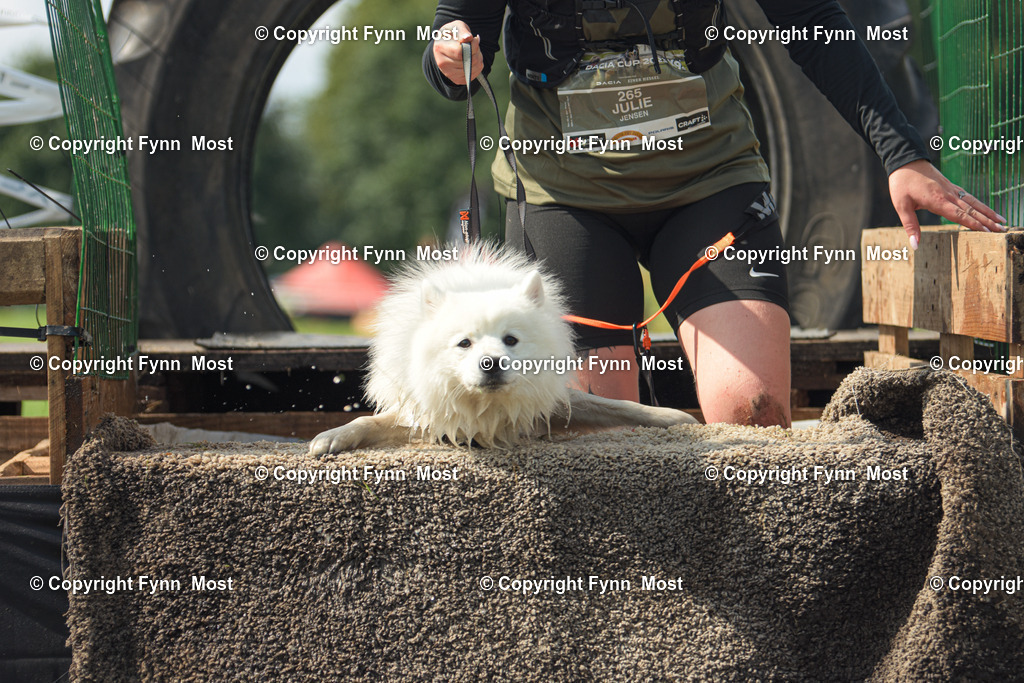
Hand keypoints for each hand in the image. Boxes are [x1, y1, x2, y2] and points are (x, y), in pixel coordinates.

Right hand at [431, 20, 481, 84]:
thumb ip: (462, 30)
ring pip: (472, 69)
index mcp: (440, 48)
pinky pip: (472, 75)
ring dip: (478, 59)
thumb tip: (468, 38)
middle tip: (475, 45)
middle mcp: (442, 63)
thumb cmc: (452, 34)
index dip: (472, 46)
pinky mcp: (456, 80)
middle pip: (468, 61)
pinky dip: (477, 67)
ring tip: (474, 52)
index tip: (474, 39)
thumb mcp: (456, 26)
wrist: (446, 46)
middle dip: (477, 52)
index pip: (460, 52)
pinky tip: (473, 59)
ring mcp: (449, 73)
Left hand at [889, 159, 1007, 249]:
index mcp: (937, 200)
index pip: (959, 215)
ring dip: (988, 212)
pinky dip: (979, 204)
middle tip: (1002, 230)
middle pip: (971, 210)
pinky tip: (985, 209)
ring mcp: (951, 189)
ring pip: (973, 202)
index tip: (987, 231)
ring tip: (1001, 220)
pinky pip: (968, 196)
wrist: (905, 160)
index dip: (974, 224)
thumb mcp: (901, 206)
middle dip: (988, 220)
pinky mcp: (950, 185)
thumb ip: (910, 225)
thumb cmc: (901, 183)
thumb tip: (915, 245)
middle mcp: (948, 194)